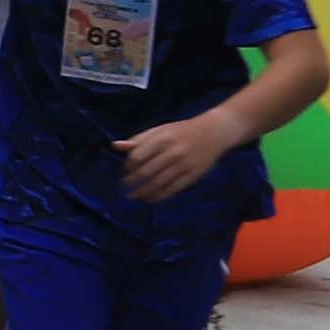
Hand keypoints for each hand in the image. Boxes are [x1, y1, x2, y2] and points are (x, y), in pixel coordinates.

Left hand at [115, 109, 238, 201]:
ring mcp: (184, 164)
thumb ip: (138, 139)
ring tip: (134, 197)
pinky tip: (151, 199)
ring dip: (143, 193)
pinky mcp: (194, 174)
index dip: (127, 167)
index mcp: (162, 139)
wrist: (214, 131)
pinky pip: (174, 189)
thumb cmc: (182, 130)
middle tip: (124, 189)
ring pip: (159, 183)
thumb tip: (114, 146)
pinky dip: (160, 196)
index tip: (123, 173)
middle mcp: (173, 152)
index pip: (137, 157)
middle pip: (146, 172)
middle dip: (132, 183)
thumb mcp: (160, 129)